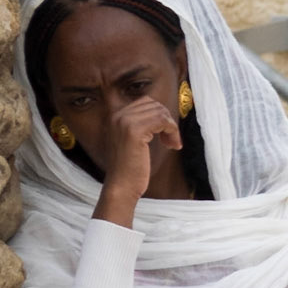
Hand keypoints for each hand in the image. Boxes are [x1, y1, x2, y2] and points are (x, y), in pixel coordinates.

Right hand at [93, 98, 183, 227]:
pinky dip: (172, 131)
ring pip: (160, 112)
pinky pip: (162, 121)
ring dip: (171, 128)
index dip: (161, 116)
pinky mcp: (134, 131)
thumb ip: (142, 125)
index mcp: (116, 116)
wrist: (122, 186)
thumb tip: (162, 114)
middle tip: (171, 140)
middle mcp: (118, 115)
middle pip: (154, 105)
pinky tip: (172, 145)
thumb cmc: (130, 168)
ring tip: (171, 143)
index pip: (146, 102)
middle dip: (167, 121)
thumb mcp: (134, 141)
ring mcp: (125, 121)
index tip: (166, 134)